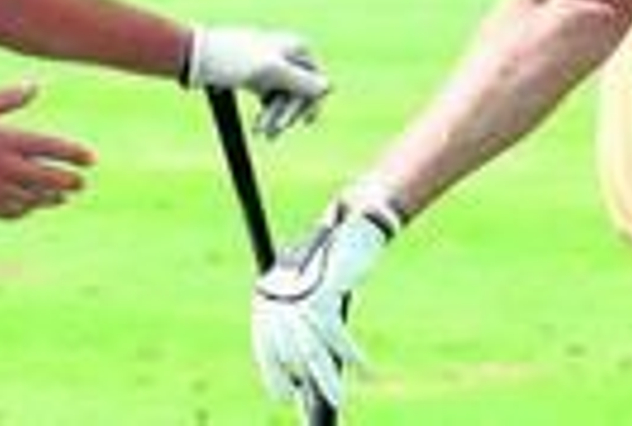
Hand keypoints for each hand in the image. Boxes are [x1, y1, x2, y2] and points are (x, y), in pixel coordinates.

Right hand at [0, 84, 94, 216]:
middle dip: (69, 181)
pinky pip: (11, 211)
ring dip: (50, 198)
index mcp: (5, 139)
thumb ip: (8, 98)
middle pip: (48, 178)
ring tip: (62, 197)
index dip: (74, 154)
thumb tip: (36, 87)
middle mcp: (3, 165)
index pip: (51, 148)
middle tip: (81, 182)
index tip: (90, 159)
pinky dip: (25, 209)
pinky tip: (31, 205)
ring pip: (33, 199)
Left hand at [184, 27, 328, 136]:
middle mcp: (287, 55)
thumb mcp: (270, 72)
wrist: (197, 56)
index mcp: (295, 47)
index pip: (316, 81)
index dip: (310, 103)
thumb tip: (330, 87)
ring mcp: (272, 66)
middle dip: (287, 113)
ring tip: (261, 132)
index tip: (303, 123)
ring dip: (276, 116)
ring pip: (284, 98)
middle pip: (301, 91)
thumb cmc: (233, 59)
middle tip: (272, 132)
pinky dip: (267, 113)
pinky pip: (270, 99)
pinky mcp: (256, 77)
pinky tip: (260, 127)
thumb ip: (301, 81)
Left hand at [252, 195, 402, 407]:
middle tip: (320, 406)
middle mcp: (277, 297)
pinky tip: (365, 368)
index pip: (265, 346)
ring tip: (337, 401)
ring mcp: (298, 296)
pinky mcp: (321, 294)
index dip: (275, 375)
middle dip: (306, 384)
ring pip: (310, 352)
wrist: (353, 225)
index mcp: (268, 296)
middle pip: (289, 355)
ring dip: (326, 380)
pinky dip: (352, 354)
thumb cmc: (334, 263)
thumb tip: (307, 372)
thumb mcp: (315, 295)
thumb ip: (307, 326)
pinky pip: (336, 336)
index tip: (286, 398)